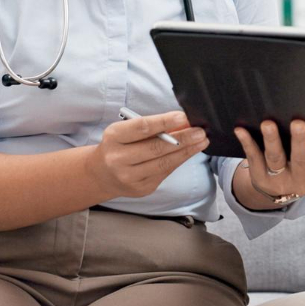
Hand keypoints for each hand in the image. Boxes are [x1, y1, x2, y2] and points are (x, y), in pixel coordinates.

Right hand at [85, 110, 206, 198]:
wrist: (102, 174)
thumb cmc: (119, 145)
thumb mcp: (127, 130)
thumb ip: (152, 126)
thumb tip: (183, 122)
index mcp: (114, 137)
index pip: (142, 127)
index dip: (165, 122)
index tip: (184, 117)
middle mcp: (118, 159)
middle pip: (156, 148)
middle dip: (183, 138)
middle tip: (200, 130)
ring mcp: (129, 177)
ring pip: (164, 163)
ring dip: (187, 151)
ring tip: (202, 141)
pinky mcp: (141, 189)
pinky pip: (165, 173)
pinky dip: (179, 161)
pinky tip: (190, 152)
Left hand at [232, 119, 304, 208]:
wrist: (281, 188)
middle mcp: (303, 182)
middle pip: (302, 160)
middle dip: (301, 142)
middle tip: (299, 121)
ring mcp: (280, 181)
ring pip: (276, 160)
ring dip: (272, 141)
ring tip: (269, 122)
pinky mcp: (259, 177)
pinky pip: (252, 159)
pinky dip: (247, 143)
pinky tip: (242, 128)